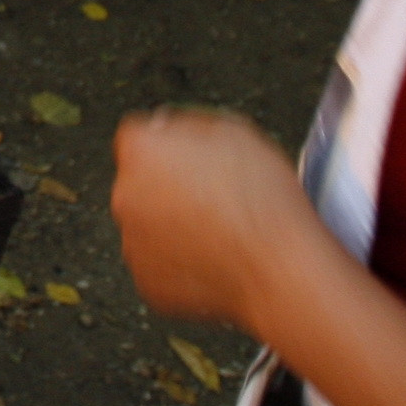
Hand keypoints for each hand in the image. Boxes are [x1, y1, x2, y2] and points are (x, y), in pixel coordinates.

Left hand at [112, 107, 324, 329]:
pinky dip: (179, 263)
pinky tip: (215, 257)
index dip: (171, 146)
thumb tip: (168, 129)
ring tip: (219, 231)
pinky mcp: (148, 282)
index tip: (192, 158)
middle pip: (140, 183)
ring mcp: (134, 243)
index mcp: (141, 151)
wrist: (279, 269)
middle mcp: (126, 196)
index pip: (139, 137)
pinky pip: (159, 265)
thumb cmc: (263, 202)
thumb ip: (186, 124)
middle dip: (167, 186)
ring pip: (148, 226)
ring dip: (171, 225)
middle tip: (212, 197)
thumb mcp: (235, 131)